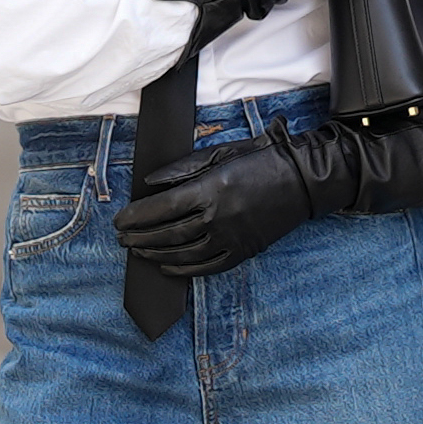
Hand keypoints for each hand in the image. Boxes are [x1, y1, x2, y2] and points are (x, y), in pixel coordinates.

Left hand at [115, 129, 313, 278]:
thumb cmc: (261, 159)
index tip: (120, 220)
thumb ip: (184, 168)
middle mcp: (219, 217)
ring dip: (155, 255)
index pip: (162, 209)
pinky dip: (184, 270)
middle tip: (122, 238)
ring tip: (138, 251)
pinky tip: (167, 267)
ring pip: (184, 254)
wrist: (303, 179)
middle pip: (168, 234)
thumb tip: (151, 183)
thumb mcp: (221, 153)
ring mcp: (232, 238)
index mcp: (211, 188)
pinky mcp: (243, 251)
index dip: (136, 217)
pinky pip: (208, 267)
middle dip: (139, 238)